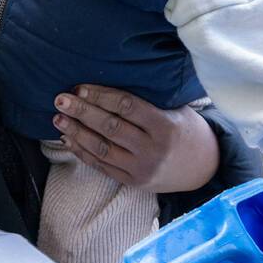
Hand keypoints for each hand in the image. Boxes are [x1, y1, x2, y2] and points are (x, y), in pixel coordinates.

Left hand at [51, 85, 218, 192]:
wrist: (204, 168)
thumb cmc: (186, 130)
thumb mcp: (176, 110)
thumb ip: (149, 100)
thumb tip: (111, 80)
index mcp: (164, 126)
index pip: (126, 107)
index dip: (101, 96)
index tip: (80, 87)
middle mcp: (152, 149)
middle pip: (110, 127)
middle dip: (82, 112)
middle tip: (61, 100)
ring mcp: (141, 168)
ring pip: (101, 148)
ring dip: (76, 133)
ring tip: (59, 119)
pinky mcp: (133, 181)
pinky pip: (102, 166)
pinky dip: (82, 152)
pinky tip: (68, 139)